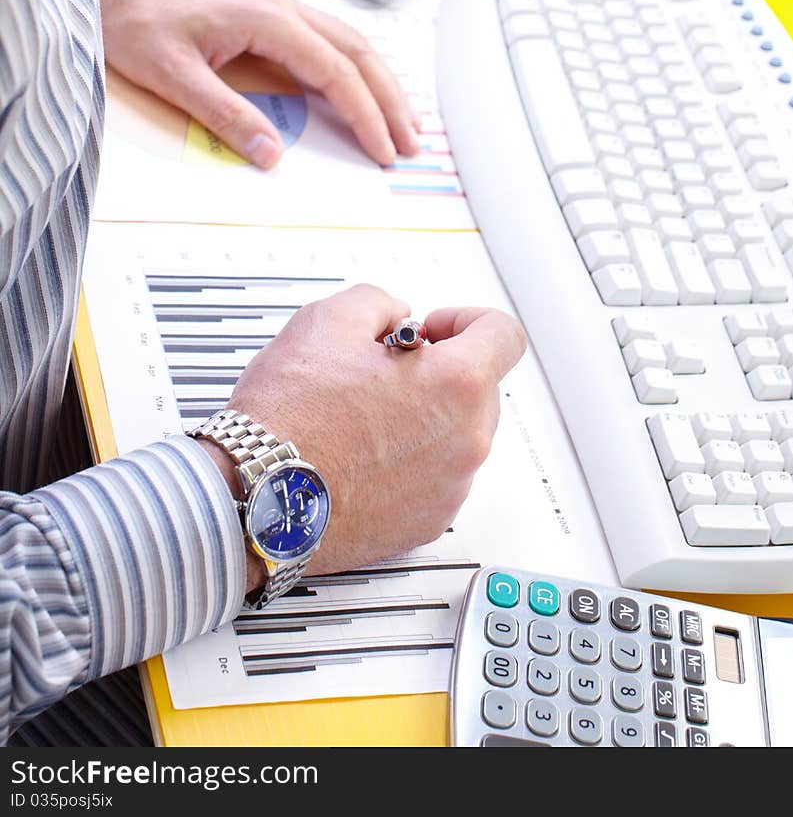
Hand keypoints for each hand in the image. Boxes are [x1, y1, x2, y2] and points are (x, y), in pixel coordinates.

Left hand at [90, 0, 419, 165]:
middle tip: (410, 140)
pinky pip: (324, 36)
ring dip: (377, 80)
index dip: (365, 115)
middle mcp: (280, 6)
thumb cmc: (132, 10)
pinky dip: (351, 65)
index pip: (335, 72)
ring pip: (346, 40)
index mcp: (266, 18)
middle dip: (389, 99)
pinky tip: (354, 84)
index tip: (383, 148)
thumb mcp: (170, 72)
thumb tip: (269, 152)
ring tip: (397, 118)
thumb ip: (224, 113)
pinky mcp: (262, 8)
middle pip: (358, 52)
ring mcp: (274, 3)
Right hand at [205, 285, 525, 581]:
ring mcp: (450, 487)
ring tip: (365, 416)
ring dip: (426, 418)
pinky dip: (411, 462)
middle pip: (480, 387)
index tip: (436, 328)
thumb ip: (381, 304)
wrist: (257, 496)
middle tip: (386, 371)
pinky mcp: (427, 523)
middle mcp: (466, 440)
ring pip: (458, 434)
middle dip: (440, 371)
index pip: (503, 334)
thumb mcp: (330, 319)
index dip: (467, 320)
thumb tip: (396, 317)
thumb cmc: (290, 418)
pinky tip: (364, 453)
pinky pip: (437, 477)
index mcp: (456, 384)